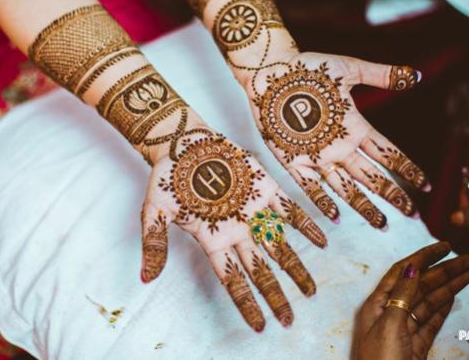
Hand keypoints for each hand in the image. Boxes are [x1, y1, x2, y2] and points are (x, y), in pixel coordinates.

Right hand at [139, 127, 326, 330]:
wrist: (184, 143)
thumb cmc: (167, 177)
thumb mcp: (154, 212)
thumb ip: (155, 242)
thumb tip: (146, 277)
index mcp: (213, 240)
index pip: (233, 280)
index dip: (246, 303)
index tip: (260, 326)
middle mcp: (237, 230)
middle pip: (260, 270)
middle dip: (275, 295)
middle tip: (290, 320)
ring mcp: (253, 210)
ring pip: (279, 245)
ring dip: (295, 267)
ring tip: (311, 290)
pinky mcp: (265, 187)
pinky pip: (290, 210)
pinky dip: (306, 225)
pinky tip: (322, 240)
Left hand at [244, 52, 428, 228]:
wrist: (271, 70)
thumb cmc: (308, 67)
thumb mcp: (349, 69)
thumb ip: (381, 75)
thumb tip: (415, 75)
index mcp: (355, 126)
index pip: (387, 153)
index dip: (406, 169)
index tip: (424, 185)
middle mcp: (339, 146)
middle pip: (371, 176)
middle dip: (392, 194)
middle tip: (411, 214)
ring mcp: (317, 155)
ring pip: (346, 187)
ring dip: (364, 205)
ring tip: (381, 224)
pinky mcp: (292, 159)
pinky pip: (310, 186)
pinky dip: (323, 201)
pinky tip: (336, 217)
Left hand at [352, 242, 468, 359]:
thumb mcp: (389, 325)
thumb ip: (401, 296)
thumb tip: (412, 267)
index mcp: (376, 304)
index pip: (402, 272)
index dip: (423, 256)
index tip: (445, 245)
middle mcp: (387, 313)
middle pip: (418, 285)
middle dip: (442, 270)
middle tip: (467, 258)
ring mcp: (402, 330)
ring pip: (427, 302)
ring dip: (447, 286)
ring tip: (468, 273)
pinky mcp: (414, 347)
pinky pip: (429, 321)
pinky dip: (442, 308)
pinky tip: (453, 297)